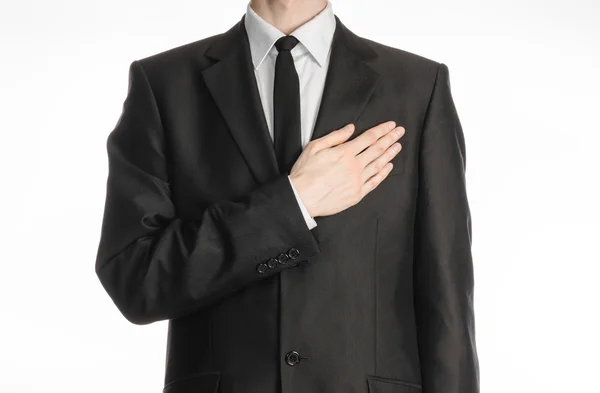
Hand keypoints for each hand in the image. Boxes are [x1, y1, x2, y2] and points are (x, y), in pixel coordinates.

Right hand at [289, 121, 404, 217]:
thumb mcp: (314, 147)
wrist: (301, 198)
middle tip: (400, 132)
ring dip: (390, 154)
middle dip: (390, 138)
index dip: (382, 130)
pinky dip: (383, 173)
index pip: (369, 138)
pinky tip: (389, 167)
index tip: (391, 125)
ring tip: (398, 146)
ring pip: (379, 164)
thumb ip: (335, 137)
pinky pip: (374, 182)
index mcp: (344, 153)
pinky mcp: (357, 194)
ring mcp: (357, 181)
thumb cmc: (305, 173)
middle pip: (377, 149)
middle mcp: (354, 166)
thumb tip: (350, 128)